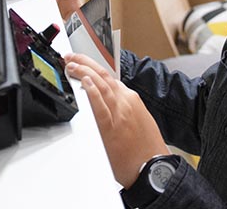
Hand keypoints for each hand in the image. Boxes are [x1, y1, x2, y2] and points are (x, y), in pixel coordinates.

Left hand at [64, 53, 169, 187]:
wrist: (155, 167)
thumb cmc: (146, 148)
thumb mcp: (139, 119)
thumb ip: (124, 106)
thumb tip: (109, 100)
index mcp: (131, 99)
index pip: (109, 77)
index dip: (93, 67)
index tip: (83, 63)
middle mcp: (125, 102)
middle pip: (103, 75)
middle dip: (85, 63)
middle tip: (71, 57)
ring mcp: (119, 113)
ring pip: (100, 85)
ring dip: (84, 72)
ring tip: (71, 65)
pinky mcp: (112, 127)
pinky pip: (100, 106)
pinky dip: (92, 93)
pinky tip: (85, 83)